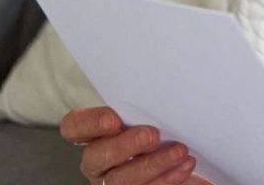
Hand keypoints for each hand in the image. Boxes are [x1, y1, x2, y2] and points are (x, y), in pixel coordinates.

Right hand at [60, 106, 211, 184]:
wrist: (188, 155)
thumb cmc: (168, 130)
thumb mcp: (155, 114)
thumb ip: (147, 107)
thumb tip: (164, 88)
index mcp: (97, 134)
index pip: (75, 126)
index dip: (88, 123)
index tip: (113, 118)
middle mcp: (99, 159)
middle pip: (96, 156)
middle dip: (124, 146)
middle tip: (152, 135)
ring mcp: (114, 180)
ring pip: (121, 178)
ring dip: (152, 164)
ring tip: (179, 151)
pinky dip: (168, 178)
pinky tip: (186, 164)